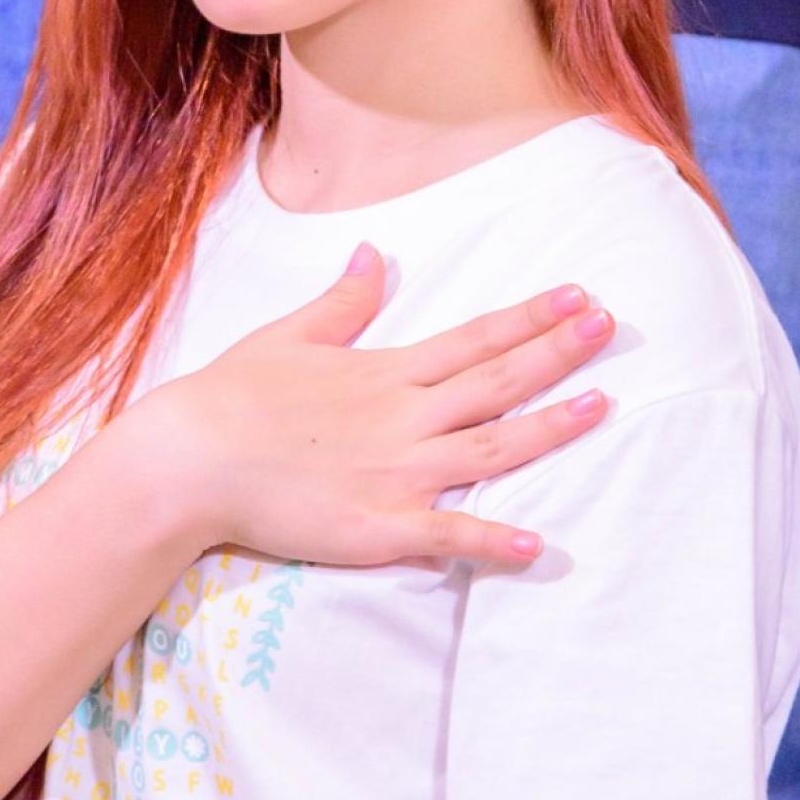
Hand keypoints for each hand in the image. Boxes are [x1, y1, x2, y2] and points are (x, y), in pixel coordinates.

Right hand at [133, 250, 615, 567]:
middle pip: (497, 384)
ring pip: (492, 450)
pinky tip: (538, 544)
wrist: (189, 460)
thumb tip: (374, 255)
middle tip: (611, 328)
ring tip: (603, 406)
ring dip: (551, 429)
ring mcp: (396, 474)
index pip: (475, 339)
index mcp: (386, 372)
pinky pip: (447, 536)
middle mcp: (404, 417)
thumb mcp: (290, 336)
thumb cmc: (231, 397)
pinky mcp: (378, 527)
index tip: (579, 296)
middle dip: (558, 354)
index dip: (530, 318)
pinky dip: (493, 540)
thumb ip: (343, 302)